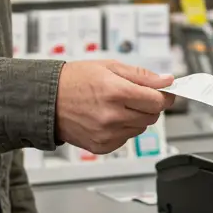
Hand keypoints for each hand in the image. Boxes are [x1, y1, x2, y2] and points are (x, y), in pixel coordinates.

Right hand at [55, 60, 174, 154]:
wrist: (46, 99)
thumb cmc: (74, 80)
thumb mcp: (109, 66)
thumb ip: (142, 75)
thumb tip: (166, 80)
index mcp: (116, 92)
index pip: (157, 101)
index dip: (164, 95)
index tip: (164, 92)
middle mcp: (112, 116)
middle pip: (152, 116)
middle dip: (149, 105)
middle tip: (134, 95)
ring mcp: (106, 134)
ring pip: (141, 128)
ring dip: (136, 117)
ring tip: (116, 105)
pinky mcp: (101, 146)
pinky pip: (126, 139)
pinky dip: (123, 129)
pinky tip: (108, 117)